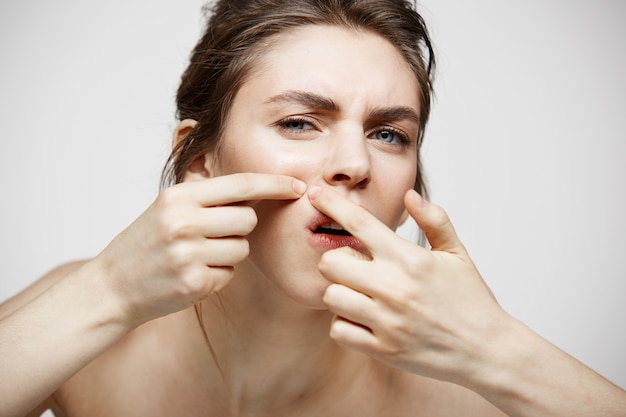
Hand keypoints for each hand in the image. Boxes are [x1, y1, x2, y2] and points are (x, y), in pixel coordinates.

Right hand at [92, 173, 305, 325]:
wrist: (110, 287)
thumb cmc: (145, 244)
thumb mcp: (167, 208)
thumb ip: (206, 197)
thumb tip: (254, 188)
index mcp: (178, 197)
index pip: (240, 185)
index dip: (274, 184)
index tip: (297, 186)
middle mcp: (184, 222)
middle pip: (248, 220)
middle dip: (240, 228)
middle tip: (212, 235)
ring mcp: (189, 254)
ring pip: (242, 248)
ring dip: (228, 253)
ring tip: (196, 256)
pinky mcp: (195, 283)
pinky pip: (230, 274)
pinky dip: (217, 276)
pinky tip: (191, 275)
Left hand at [309, 186, 507, 383]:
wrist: (487, 350)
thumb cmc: (471, 299)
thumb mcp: (457, 253)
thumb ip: (434, 220)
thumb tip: (409, 196)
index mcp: (409, 259)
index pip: (359, 223)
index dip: (331, 204)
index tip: (315, 195)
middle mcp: (394, 288)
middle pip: (331, 262)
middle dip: (337, 260)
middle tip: (354, 267)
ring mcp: (387, 321)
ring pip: (331, 296)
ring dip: (340, 293)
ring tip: (361, 295)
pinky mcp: (383, 349)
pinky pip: (339, 330)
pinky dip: (344, 323)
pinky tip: (363, 319)